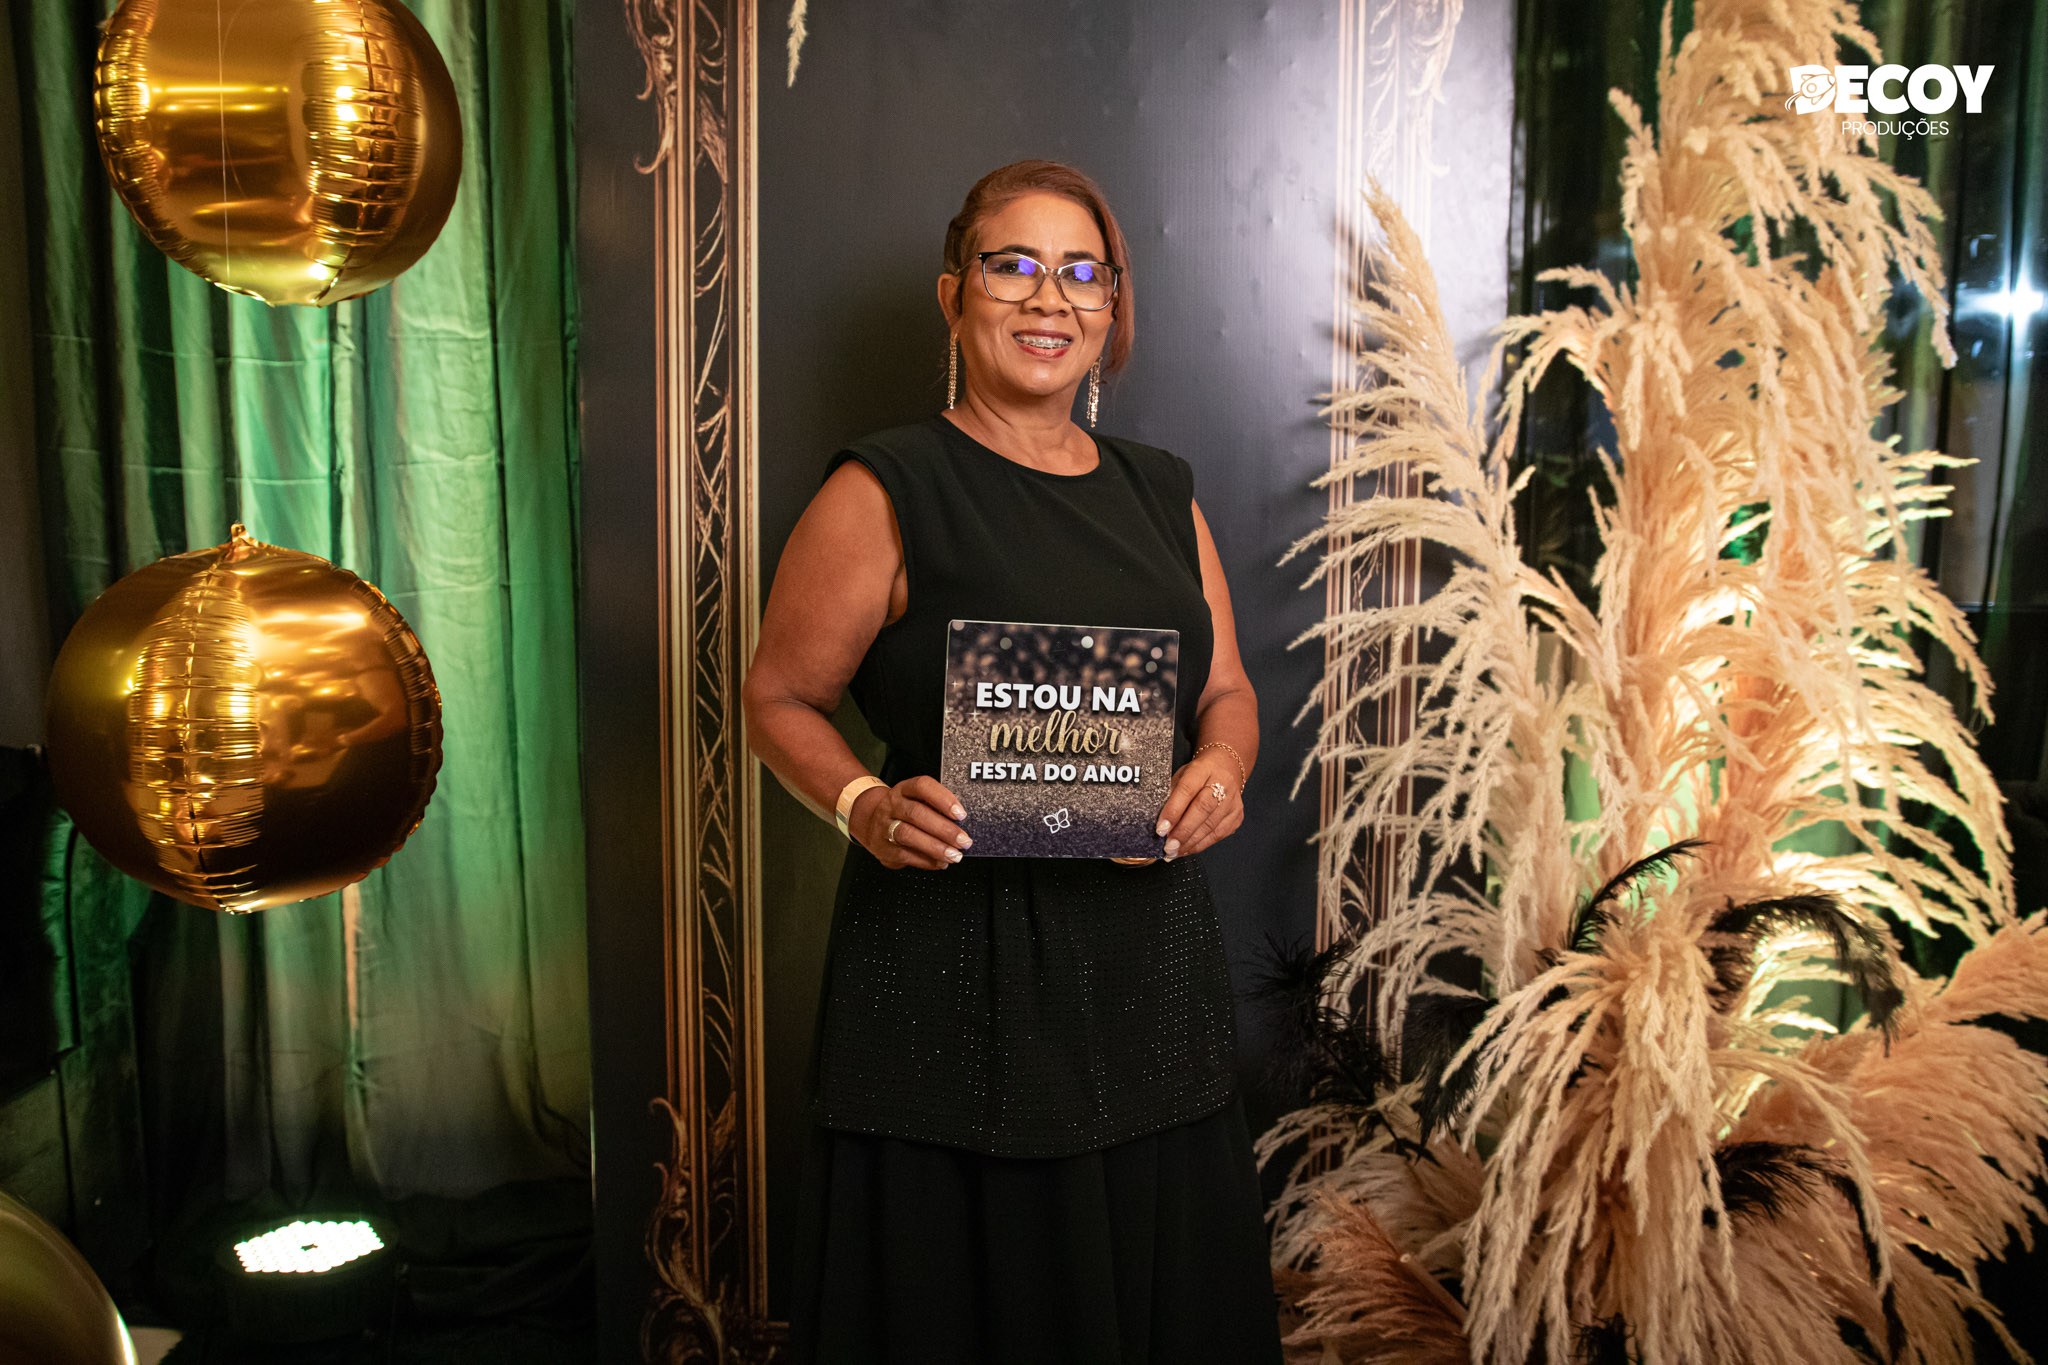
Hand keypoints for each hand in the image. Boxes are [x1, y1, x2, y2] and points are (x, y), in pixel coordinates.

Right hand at [853, 775, 971, 869]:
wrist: (870, 822)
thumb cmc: (903, 811)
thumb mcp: (916, 800)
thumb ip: (936, 807)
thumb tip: (962, 823)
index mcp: (904, 790)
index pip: (922, 787)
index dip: (943, 799)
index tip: (961, 814)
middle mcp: (892, 805)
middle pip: (916, 813)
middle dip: (944, 829)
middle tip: (963, 840)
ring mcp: (885, 827)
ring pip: (908, 835)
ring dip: (935, 847)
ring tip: (954, 854)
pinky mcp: (884, 848)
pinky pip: (906, 856)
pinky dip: (927, 861)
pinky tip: (941, 862)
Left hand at [1154, 751, 1244, 859]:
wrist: (1226, 768)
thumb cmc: (1199, 774)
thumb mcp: (1181, 776)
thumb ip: (1171, 796)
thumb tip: (1160, 822)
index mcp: (1203, 769)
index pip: (1187, 790)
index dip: (1173, 811)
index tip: (1161, 828)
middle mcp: (1222, 784)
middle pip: (1202, 809)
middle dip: (1183, 831)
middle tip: (1168, 846)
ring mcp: (1232, 801)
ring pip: (1211, 826)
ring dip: (1189, 842)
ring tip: (1173, 852)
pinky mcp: (1237, 816)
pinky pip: (1217, 835)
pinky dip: (1200, 845)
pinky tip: (1186, 849)